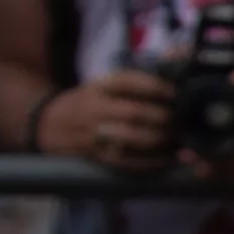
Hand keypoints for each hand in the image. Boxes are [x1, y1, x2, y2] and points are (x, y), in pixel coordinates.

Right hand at [38, 70, 177, 167]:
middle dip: (164, 117)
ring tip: (180, 139)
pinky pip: (131, 162)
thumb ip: (134, 83)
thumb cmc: (89, 102)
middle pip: (135, 113)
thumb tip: (174, 71)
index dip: (155, 87)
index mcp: (99, 87)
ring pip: (134, 139)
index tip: (175, 92)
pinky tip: (171, 158)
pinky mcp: (100, 158)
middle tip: (183, 120)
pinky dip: (154, 162)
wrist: (50, 125)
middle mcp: (97, 109)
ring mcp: (97, 136)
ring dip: (162, 140)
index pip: (128, 82)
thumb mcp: (103, 85)